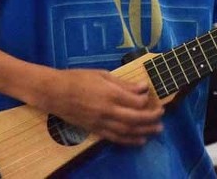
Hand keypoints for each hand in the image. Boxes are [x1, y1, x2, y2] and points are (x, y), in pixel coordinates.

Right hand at [38, 68, 163, 145]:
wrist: (54, 92)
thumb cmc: (77, 78)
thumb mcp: (101, 75)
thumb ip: (123, 84)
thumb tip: (142, 88)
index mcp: (110, 94)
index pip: (136, 102)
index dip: (148, 101)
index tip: (153, 97)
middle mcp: (107, 111)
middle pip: (135, 118)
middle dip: (151, 118)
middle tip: (162, 116)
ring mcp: (101, 122)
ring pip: (127, 131)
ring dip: (144, 132)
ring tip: (157, 130)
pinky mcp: (94, 130)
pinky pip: (115, 138)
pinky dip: (129, 140)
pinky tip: (139, 140)